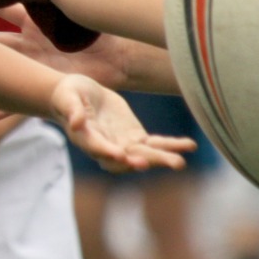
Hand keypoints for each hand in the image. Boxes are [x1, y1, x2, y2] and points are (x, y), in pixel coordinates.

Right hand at [50, 74, 193, 172]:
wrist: (78, 95)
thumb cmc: (68, 95)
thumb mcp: (68, 97)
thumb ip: (72, 109)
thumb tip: (76, 123)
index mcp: (87, 138)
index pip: (98, 148)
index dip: (109, 152)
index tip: (122, 154)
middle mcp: (106, 147)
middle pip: (127, 158)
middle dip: (149, 161)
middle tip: (171, 163)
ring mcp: (122, 144)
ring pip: (144, 154)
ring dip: (164, 158)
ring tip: (181, 161)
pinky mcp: (134, 137)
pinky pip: (155, 144)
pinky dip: (171, 146)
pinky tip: (190, 146)